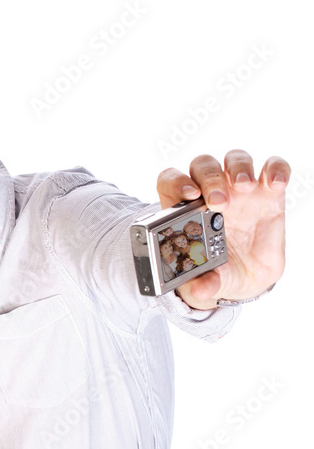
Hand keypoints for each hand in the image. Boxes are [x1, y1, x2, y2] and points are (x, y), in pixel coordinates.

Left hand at [157, 150, 288, 307]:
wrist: (248, 276)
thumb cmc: (219, 270)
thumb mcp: (210, 279)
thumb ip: (204, 282)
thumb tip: (200, 289)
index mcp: (186, 209)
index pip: (172, 181)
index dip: (177, 182)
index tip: (189, 195)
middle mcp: (211, 192)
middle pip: (203, 166)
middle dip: (209, 178)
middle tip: (220, 202)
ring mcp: (240, 189)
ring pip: (234, 159)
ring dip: (238, 167)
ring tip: (245, 187)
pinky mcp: (269, 191)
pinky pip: (273, 168)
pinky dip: (275, 169)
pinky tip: (275, 183)